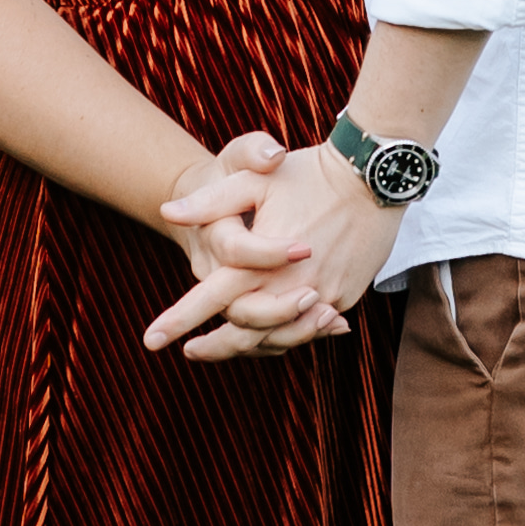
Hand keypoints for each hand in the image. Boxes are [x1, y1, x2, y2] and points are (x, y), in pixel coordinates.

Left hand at [143, 139, 396, 360]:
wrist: (374, 177)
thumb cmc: (309, 173)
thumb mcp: (253, 178)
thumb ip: (209, 201)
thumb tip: (167, 212)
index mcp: (262, 261)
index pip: (211, 299)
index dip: (179, 321)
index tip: (150, 340)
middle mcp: (292, 286)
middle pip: (245, 333)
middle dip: (216, 347)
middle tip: (192, 352)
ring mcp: (323, 295)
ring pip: (280, 338)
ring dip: (252, 347)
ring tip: (228, 347)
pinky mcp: (345, 297)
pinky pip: (311, 328)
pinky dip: (289, 335)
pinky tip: (274, 333)